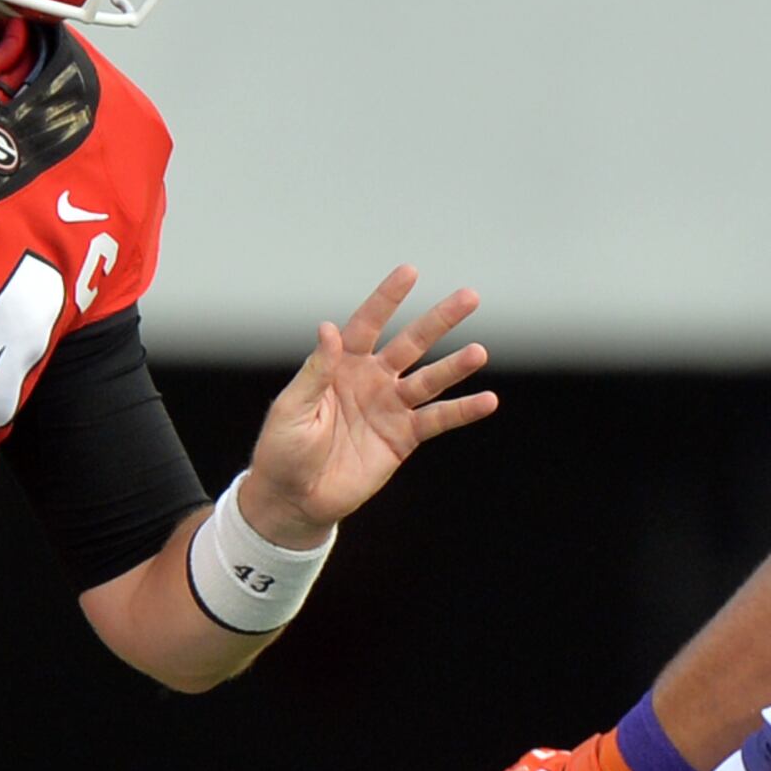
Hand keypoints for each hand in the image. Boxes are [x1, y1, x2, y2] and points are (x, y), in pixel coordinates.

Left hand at [241, 267, 494, 544]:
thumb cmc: (283, 449)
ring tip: (479, 352)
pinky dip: (463, 411)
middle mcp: (371, 379)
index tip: (410, 272)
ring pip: (430, 379)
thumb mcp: (293, 407)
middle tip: (470, 297)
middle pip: (411, 343)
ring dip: (455, 366)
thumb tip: (328, 328)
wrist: (295, 498)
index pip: (367, 324)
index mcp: (341, 364)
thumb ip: (316, 370)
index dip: (387, 299)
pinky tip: (487, 401)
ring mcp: (390, 407)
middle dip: (439, 321)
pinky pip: (437, 420)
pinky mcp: (403, 438)